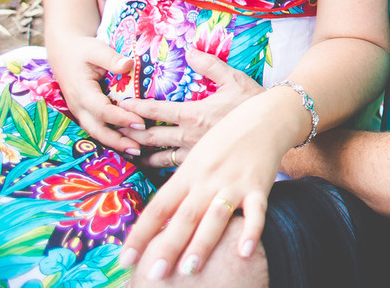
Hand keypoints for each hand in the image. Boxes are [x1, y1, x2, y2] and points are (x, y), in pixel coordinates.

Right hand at [49, 34, 144, 155]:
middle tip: (139, 148)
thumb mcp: (96, 49)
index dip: (121, 118)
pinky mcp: (85, 112)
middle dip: (118, 141)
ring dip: (115, 143)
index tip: (141, 123)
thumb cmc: (82, 50)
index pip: (103, 111)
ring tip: (137, 151)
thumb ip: (112, 58)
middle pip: (97, 130)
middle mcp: (79, 106)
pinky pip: (98, 127)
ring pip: (97, 132)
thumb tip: (128, 64)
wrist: (63, 51)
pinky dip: (112, 137)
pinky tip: (128, 143)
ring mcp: (81, 111)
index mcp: (82, 92)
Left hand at [118, 49, 264, 168]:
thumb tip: (189, 51)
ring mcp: (196, 154)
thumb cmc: (255, 101)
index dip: (134, 107)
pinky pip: (177, 170)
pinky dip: (162, 170)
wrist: (276, 125)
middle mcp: (189, 136)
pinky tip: (156, 170)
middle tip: (111, 131)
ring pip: (159, 159)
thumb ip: (209, 65)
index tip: (118, 104)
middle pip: (149, 137)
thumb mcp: (233, 79)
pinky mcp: (205, 167)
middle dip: (128, 134)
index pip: (155, 110)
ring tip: (129, 154)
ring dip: (142, 156)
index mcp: (192, 113)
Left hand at [119, 91, 296, 278]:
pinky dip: (251, 231)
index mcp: (188, 173)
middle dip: (168, 247)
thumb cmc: (227, 139)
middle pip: (184, 216)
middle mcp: (207, 180)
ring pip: (215, 216)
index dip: (140, 233)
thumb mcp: (196, 158)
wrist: (265, 117)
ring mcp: (234, 183)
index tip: (125, 259)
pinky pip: (256, 211)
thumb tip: (158, 221)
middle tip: (154, 275)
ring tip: (190, 269)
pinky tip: (244, 252)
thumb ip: (181, 188)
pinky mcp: (259, 185)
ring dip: (202, 243)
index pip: (158, 207)